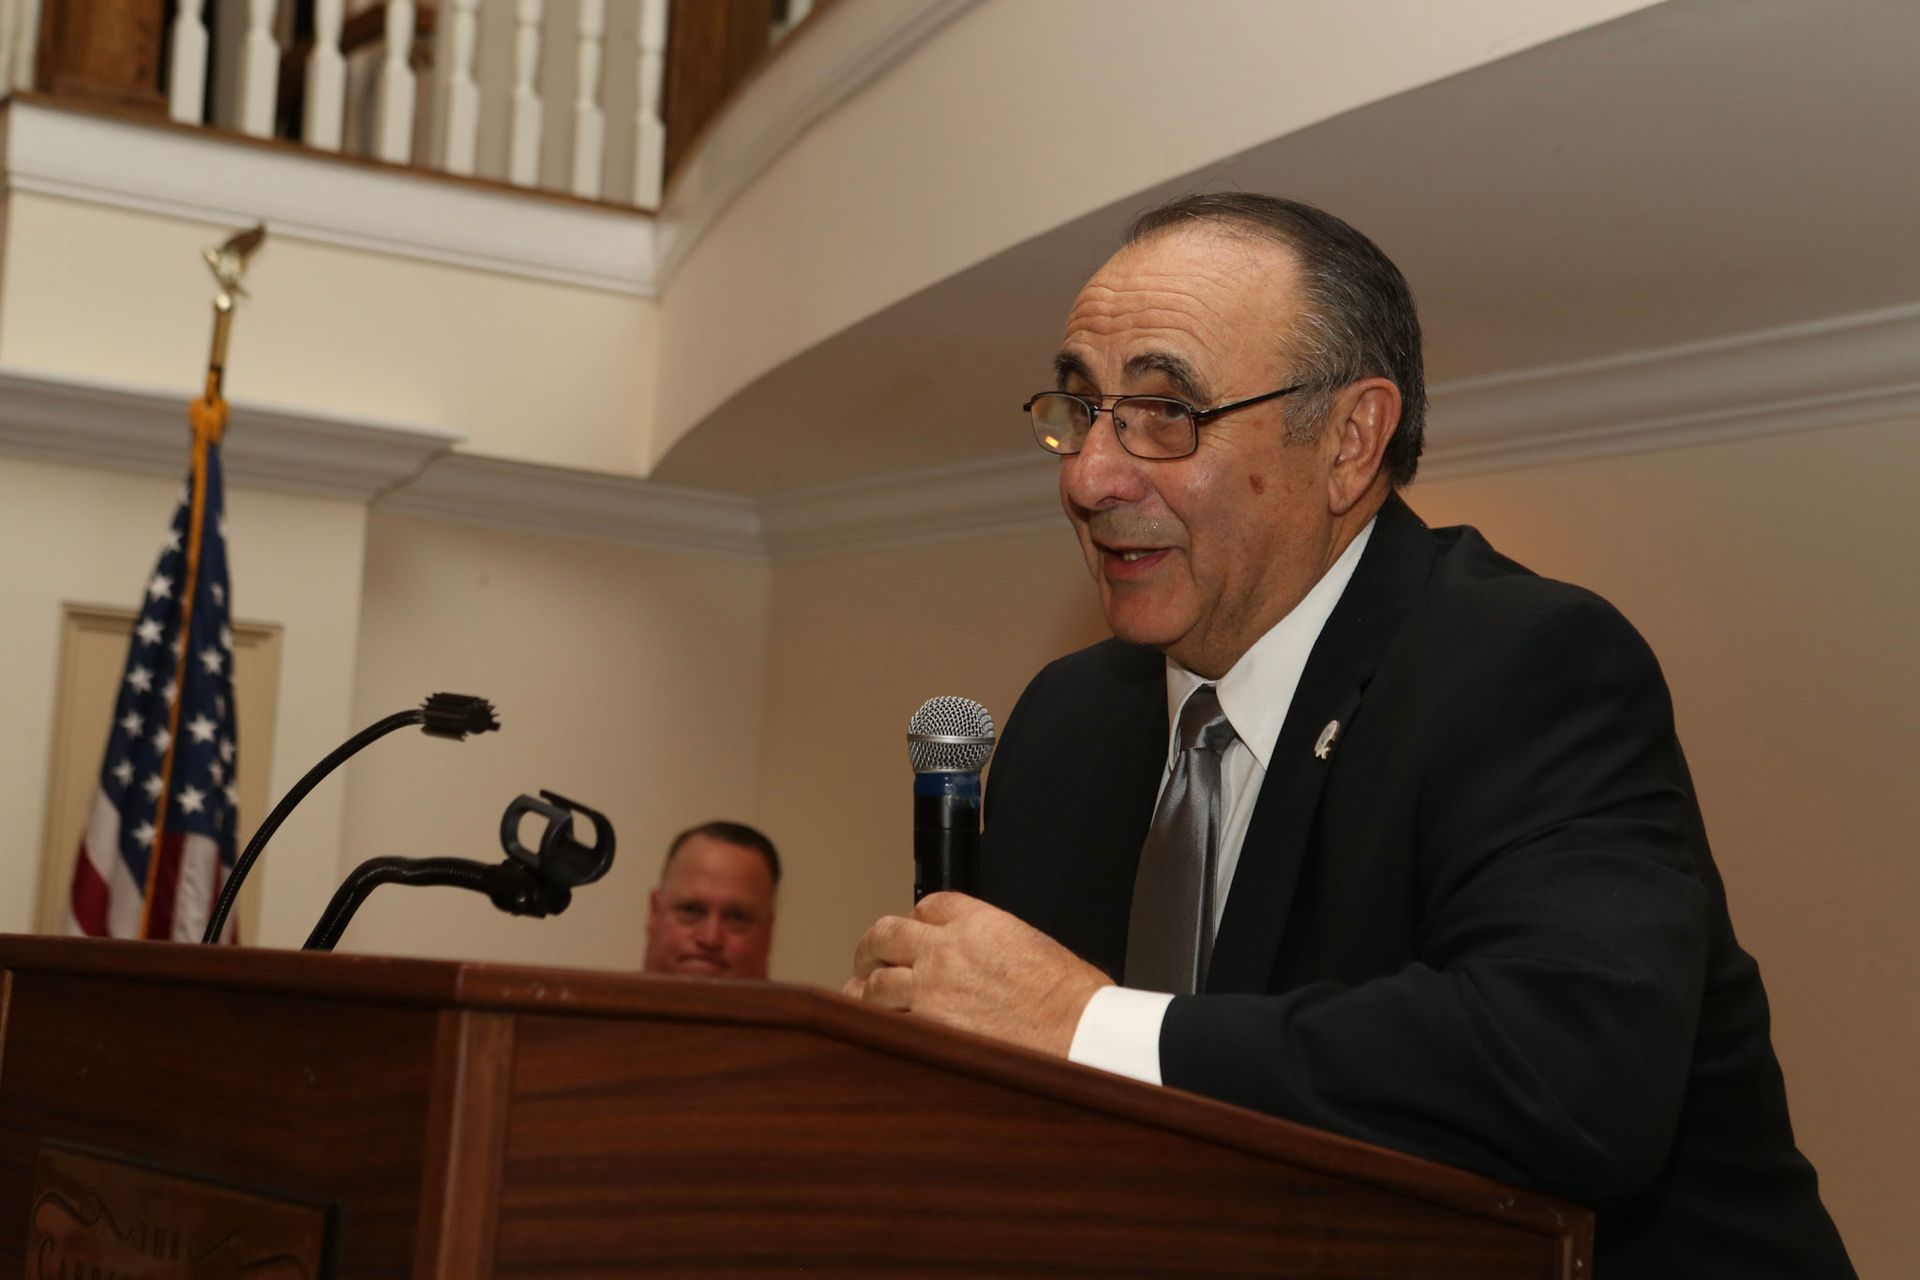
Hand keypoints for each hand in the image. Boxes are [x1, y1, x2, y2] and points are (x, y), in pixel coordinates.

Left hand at [844, 892, 1112, 1056]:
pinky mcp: (928, 1028)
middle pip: (887, 934)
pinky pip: (885, 1023)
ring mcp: (932, 989)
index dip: (916, 920)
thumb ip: (995, 945)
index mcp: (978, 922)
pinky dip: (878, 1027)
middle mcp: (947, 949)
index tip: (912, 933)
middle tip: (867, 958)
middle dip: (872, 947)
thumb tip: (979, 962)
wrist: (1078, 1032)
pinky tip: (875, 1032)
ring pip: (875, 982)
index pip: (928, 906)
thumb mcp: (1034, 946)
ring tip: (862, 998)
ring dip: (866, 990)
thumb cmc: (1071, 998)